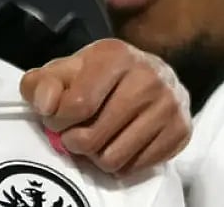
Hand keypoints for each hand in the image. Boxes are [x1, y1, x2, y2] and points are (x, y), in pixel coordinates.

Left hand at [20, 38, 191, 175]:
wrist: (154, 75)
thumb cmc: (101, 76)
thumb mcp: (67, 71)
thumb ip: (42, 84)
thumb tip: (46, 105)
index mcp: (115, 56)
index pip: (77, 104)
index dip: (58, 120)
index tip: (58, 119)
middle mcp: (148, 77)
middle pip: (93, 137)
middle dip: (75, 142)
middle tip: (77, 133)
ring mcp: (168, 105)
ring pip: (114, 158)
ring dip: (98, 156)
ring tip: (99, 139)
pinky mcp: (181, 130)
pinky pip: (136, 167)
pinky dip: (122, 163)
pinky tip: (121, 144)